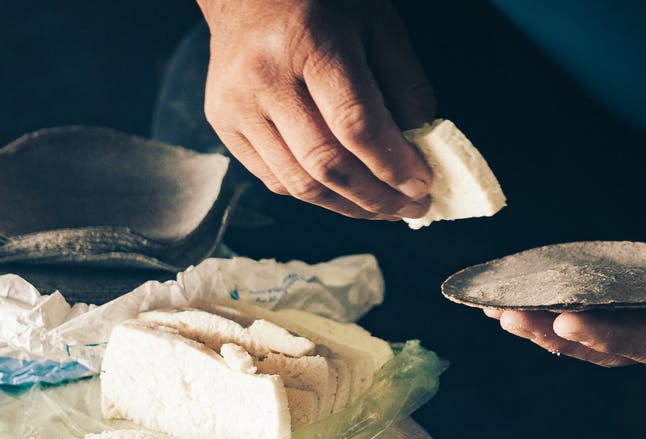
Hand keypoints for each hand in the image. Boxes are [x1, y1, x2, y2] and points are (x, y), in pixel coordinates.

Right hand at [198, 0, 434, 219]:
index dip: (393, 165)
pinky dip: (316, 196)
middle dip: (376, 198)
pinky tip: (346, 195)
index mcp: (309, 41)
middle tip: (412, 208)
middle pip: (324, 164)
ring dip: (348, 207)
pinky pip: (274, 179)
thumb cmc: (320, 1)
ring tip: (384, 211)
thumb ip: (404, 83)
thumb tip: (419, 149)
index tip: (422, 186)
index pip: (354, 124)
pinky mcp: (222, 124)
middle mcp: (264, 76)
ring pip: (297, 184)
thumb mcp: (377, 23)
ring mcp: (236, 104)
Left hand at [485, 191, 645, 365]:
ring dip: (562, 331)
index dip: (603, 334)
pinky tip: (553, 305)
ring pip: (616, 338)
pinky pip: (625, 318)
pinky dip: (586, 314)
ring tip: (511, 318)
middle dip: (560, 337)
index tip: (558, 318)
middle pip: (619, 348)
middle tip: (508, 319)